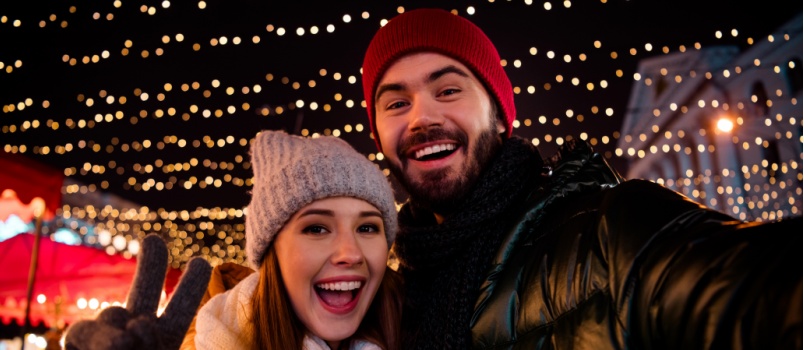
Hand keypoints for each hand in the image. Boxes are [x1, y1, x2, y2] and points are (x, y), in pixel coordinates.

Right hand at [64, 234, 211, 349]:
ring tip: (126, 345)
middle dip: (150, 266)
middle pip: (143, 294)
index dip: (189, 285)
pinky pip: (81, 331)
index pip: (179, 309)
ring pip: (113, 315)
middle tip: (153, 239)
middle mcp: (137, 337)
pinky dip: (93, 337)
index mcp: (166, 339)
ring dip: (118, 330)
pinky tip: (112, 345)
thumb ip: (154, 340)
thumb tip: (137, 326)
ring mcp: (108, 340)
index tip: (200, 260)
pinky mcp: (78, 344)